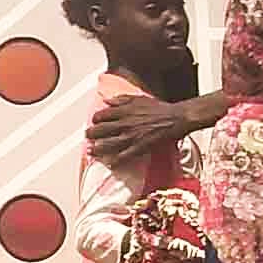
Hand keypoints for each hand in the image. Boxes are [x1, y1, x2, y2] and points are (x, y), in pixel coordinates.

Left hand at [86, 91, 205, 170]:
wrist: (175, 118)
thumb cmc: (158, 108)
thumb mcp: (138, 98)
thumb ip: (120, 99)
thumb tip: (106, 100)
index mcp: (124, 111)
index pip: (102, 115)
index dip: (95, 119)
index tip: (94, 122)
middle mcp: (124, 124)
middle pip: (101, 130)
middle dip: (91, 134)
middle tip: (88, 137)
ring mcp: (131, 136)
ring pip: (109, 144)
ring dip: (98, 149)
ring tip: (91, 151)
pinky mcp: (140, 147)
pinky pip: (124, 156)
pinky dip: (115, 161)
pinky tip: (109, 164)